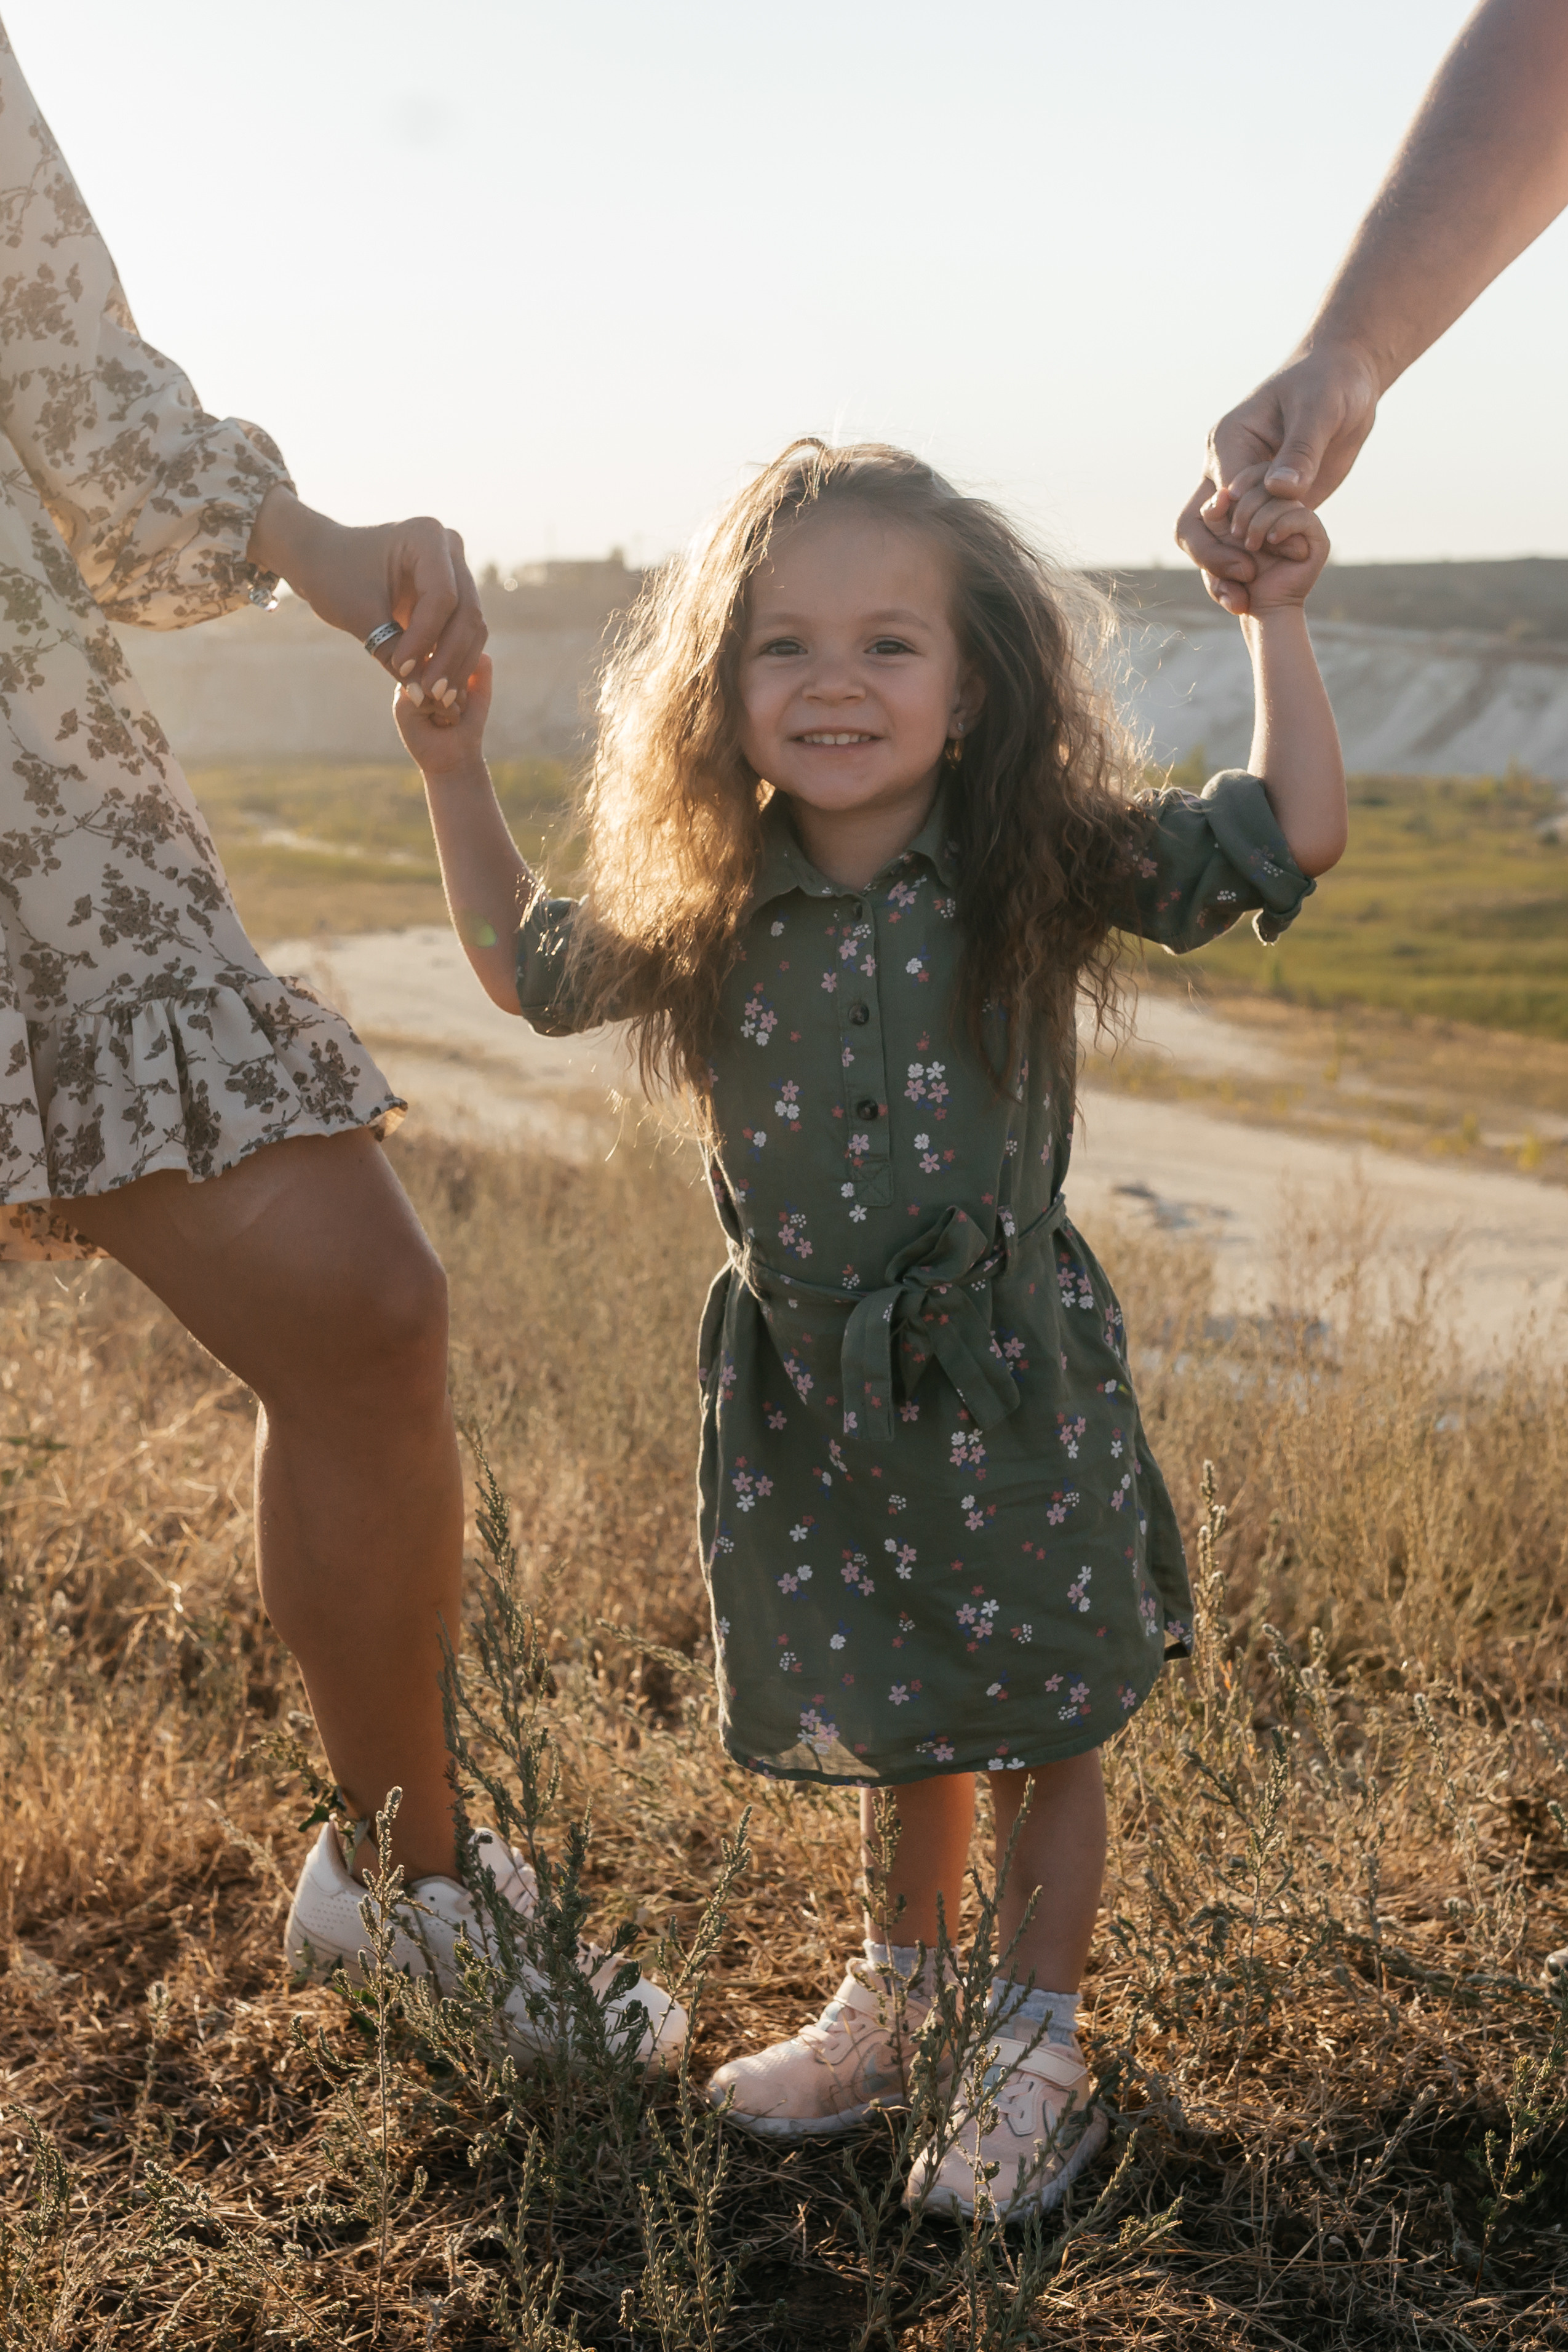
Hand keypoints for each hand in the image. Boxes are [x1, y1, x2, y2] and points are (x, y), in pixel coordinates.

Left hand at [248, 486, 487, 720]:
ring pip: (471, 625)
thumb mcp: (359, 614)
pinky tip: (437, 688)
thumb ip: (392, 652)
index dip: (425, 639)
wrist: (322, 560)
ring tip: (436, 698)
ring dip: (457, 664)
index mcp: (426, 536)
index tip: (402, 671)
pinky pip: (463, 631)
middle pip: (465, 612)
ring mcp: (456, 569)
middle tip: (432, 695)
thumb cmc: (333, 576)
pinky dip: (452, 659)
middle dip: (448, 657)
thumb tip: (424, 697)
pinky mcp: (453, 593)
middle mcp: (450, 548)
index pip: (441, 597)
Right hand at [394, 652, 491, 778]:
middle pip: (443, 661)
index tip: (463, 697)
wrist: (456, 756)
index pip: (451, 650)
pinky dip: (443, 711)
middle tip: (456, 709)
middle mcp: (418, 671)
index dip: (464, 675)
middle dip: (458, 689)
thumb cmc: (466, 724)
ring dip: (452, 701)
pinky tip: (441, 723)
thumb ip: (480, 668)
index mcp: (434, 664)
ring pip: (435, 677)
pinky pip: (428, 694)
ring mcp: (407, 684)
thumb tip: (476, 649)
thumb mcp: (479, 692)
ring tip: (449, 718)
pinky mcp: (402, 701)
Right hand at [1174, 340, 1379, 612]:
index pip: (1218, 495)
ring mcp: (1239, 493)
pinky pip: (1240, 547)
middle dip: (1213, 558)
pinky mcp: (1261, 508)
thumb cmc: (1331, 385)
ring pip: (1209, 543)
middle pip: (1194, 526)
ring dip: (1219, 574)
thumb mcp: (1320, 411)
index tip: (1267, 544)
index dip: (1236, 526)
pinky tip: (1256, 596)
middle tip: (1247, 580)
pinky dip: (1243, 573)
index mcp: (1227, 442)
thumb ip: (1301, 451)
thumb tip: (1283, 491)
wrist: (1346, 382)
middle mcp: (1223, 470)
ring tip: (1241, 603)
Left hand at [1222, 481, 1330, 617]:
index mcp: (1262, 496)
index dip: (1239, 482)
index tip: (1225, 502)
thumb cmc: (1230, 569)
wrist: (1251, 602)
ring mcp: (1301, 517)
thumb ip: (1213, 512)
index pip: (1256, 470)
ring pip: (1282, 496)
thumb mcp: (1214, 537)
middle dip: (1244, 508)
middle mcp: (1284, 502)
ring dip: (1259, 522)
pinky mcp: (1315, 536)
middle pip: (1268, 479)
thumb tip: (1222, 496)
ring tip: (1251, 544)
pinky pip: (1301, 516)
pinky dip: (1280, 527)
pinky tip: (1271, 542)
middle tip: (1237, 534)